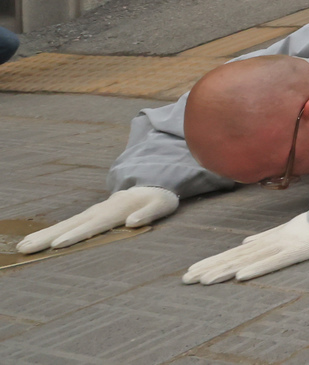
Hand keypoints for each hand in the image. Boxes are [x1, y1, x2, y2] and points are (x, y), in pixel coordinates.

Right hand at [18, 187, 177, 252]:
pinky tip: (35, 240)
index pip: (93, 226)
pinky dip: (50, 232)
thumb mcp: (160, 205)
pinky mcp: (88, 216)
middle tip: (25, 248)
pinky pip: (67, 225)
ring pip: (64, 225)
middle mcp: (98, 211)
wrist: (151, 185)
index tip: (57, 245)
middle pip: (70, 226)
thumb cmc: (158, 199)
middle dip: (47, 238)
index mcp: (115, 211)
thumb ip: (147, 214)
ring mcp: (91, 213)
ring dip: (43, 235)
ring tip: (22, 246)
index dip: (76, 236)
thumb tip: (133, 223)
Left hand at [183, 213, 308, 283]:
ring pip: (249, 259)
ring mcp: (283, 245)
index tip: (192, 271)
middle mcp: (271, 241)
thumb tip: (244, 243)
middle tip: (185, 280)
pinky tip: (240, 276)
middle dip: (209, 268)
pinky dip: (257, 268)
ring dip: (225, 270)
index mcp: (268, 238)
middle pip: (235, 256)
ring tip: (203, 281)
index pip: (235, 253)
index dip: (213, 261)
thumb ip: (266, 237)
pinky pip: (275, 261)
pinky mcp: (298, 251)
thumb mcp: (288, 230)